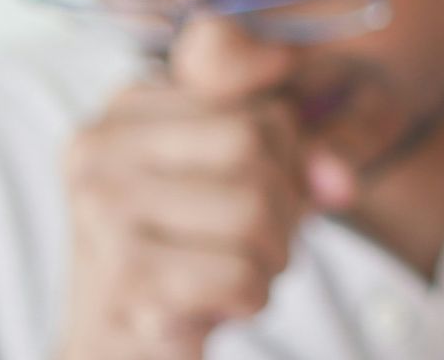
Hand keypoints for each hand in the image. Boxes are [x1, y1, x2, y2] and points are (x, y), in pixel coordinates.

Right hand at [57, 80, 347, 359]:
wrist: (113, 345)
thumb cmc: (182, 257)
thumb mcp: (235, 185)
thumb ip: (296, 161)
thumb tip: (341, 182)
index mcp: (128, 108)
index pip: (259, 112)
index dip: (291, 166)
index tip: (273, 202)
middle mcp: (102, 146)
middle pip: (252, 147)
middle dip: (283, 210)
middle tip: (262, 249)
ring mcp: (103, 207)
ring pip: (250, 209)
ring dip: (271, 259)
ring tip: (241, 275)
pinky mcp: (122, 274)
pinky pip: (238, 274)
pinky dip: (252, 297)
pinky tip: (221, 304)